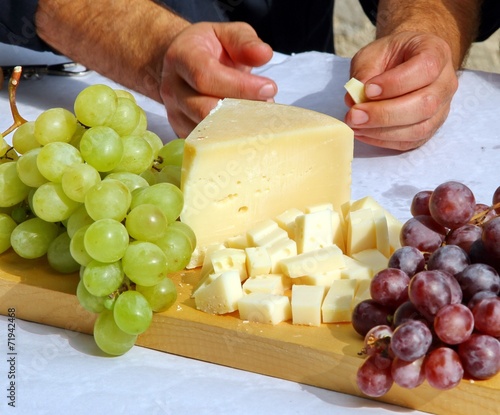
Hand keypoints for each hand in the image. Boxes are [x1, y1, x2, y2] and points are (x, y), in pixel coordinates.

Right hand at [160, 22, 276, 136]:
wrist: (184, 65)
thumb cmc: (210, 49)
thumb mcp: (228, 34)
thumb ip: (246, 42)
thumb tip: (264, 54)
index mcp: (181, 57)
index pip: (205, 76)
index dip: (239, 86)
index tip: (269, 88)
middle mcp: (172, 87)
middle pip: (205, 109)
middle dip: (241, 111)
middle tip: (268, 106)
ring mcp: (175, 113)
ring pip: (206, 130)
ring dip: (238, 128)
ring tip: (260, 117)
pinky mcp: (182, 131)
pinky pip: (207, 142)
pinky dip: (230, 138)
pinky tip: (248, 128)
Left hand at [344, 32, 457, 150]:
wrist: (407, 62)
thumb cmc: (391, 55)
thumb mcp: (373, 53)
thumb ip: (364, 72)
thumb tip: (354, 99)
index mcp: (436, 53)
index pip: (425, 69)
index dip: (395, 83)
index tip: (368, 90)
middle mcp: (446, 82)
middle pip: (425, 104)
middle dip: (384, 114)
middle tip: (354, 115)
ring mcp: (442, 109)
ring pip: (419, 128)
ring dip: (382, 131)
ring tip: (355, 125)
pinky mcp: (430, 129)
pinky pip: (409, 142)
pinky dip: (383, 140)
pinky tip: (363, 132)